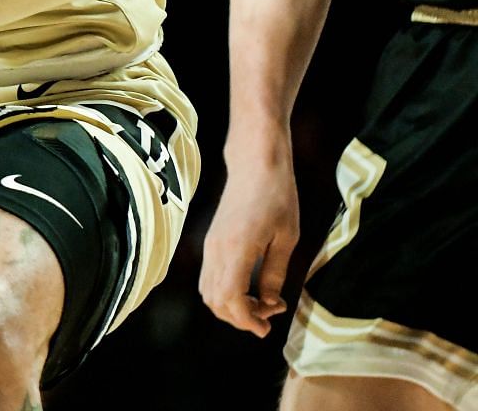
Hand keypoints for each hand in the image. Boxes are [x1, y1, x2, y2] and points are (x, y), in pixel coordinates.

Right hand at [199, 137, 300, 336]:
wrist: (255, 165)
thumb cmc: (277, 198)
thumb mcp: (287, 239)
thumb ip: (275, 274)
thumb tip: (270, 303)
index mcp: (236, 250)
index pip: (231, 299)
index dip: (247, 321)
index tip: (268, 328)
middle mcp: (216, 250)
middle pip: (214, 301)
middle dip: (240, 318)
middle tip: (268, 316)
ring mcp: (210, 246)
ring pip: (208, 292)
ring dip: (231, 306)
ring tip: (261, 303)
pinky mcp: (211, 242)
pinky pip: (210, 278)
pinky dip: (226, 293)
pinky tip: (249, 287)